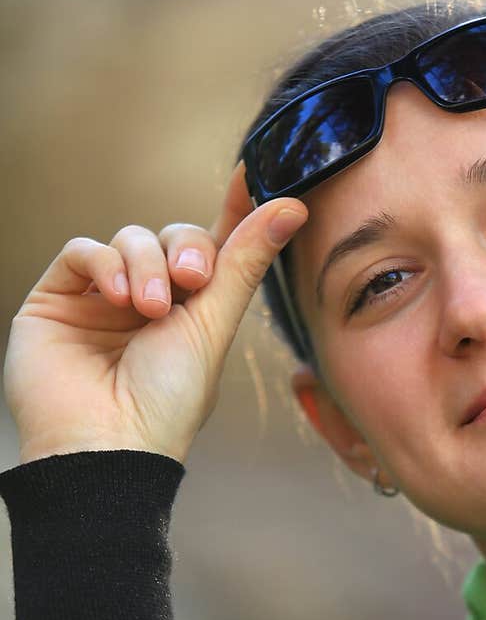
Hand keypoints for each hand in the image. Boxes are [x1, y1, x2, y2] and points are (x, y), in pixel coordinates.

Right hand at [3, 164, 307, 465]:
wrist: (106, 446)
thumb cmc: (167, 402)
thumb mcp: (214, 325)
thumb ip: (245, 261)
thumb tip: (293, 205)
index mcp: (195, 313)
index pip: (217, 248)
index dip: (236, 211)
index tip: (254, 172)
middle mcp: (150, 301)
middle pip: (174, 237)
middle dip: (185, 249)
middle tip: (192, 280)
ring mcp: (102, 300)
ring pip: (130, 239)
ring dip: (145, 263)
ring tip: (148, 308)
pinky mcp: (58, 299)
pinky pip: (83, 250)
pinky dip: (104, 262)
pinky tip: (117, 296)